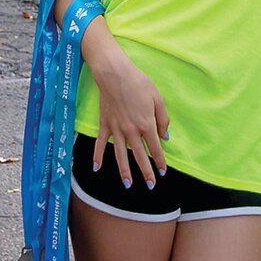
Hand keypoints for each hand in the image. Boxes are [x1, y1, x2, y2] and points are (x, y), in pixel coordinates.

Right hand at [83, 27, 169, 187]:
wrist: (115, 74)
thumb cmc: (139, 83)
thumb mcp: (158, 98)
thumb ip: (162, 119)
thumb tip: (164, 137)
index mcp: (147, 124)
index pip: (155, 148)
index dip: (159, 162)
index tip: (162, 173)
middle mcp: (132, 130)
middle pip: (139, 156)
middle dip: (146, 173)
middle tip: (150, 186)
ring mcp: (117, 129)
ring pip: (120, 155)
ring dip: (124, 171)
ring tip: (127, 185)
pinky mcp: (105, 125)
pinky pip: (101, 144)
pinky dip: (97, 156)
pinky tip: (96, 169)